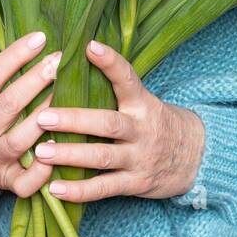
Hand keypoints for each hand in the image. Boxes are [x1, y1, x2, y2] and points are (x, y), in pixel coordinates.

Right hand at [0, 31, 62, 197]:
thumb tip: (31, 49)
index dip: (16, 55)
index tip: (39, 38)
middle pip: (10, 104)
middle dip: (38, 79)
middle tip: (60, 59)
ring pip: (22, 139)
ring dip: (48, 115)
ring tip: (69, 92)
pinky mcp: (4, 183)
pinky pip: (28, 181)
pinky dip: (46, 168)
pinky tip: (62, 144)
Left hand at [31, 40, 205, 202]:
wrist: (195, 156)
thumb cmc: (156, 122)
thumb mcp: (144, 101)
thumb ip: (115, 89)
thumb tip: (75, 60)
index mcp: (142, 103)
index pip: (127, 79)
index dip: (110, 62)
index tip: (89, 46)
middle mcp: (142, 129)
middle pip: (108, 123)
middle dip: (74, 120)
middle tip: (43, 116)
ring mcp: (139, 157)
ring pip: (103, 156)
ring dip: (70, 155)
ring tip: (41, 151)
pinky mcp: (135, 183)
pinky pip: (105, 188)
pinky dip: (79, 191)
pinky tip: (54, 188)